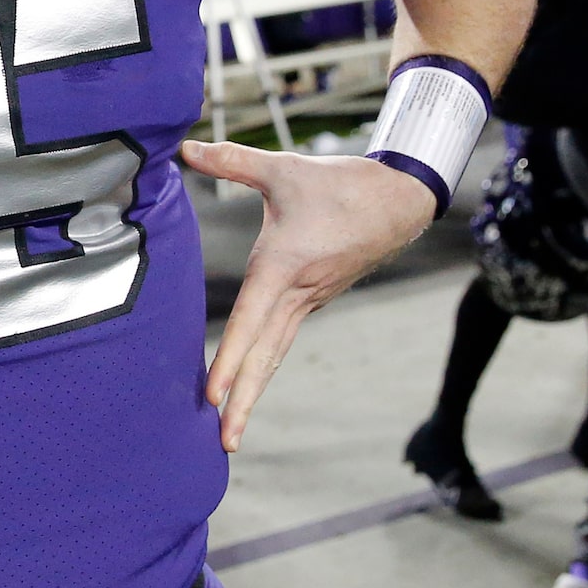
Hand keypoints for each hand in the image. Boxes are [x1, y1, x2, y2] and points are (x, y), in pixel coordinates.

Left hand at [181, 143, 437, 450]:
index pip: (250, 322)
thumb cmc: (341, 185)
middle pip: (264, 357)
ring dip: (252, 392)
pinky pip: (282, 340)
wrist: (400, 200)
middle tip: (223, 442)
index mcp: (284, 268)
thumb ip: (232, 160)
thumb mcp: (284, 170)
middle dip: (242, 401)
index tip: (212, 396)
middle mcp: (297, 294)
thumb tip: (186, 145)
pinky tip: (246, 385)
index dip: (230, 359)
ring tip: (230, 432)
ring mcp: (309, 302)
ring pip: (274, 354)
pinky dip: (263, 366)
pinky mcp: (314, 300)